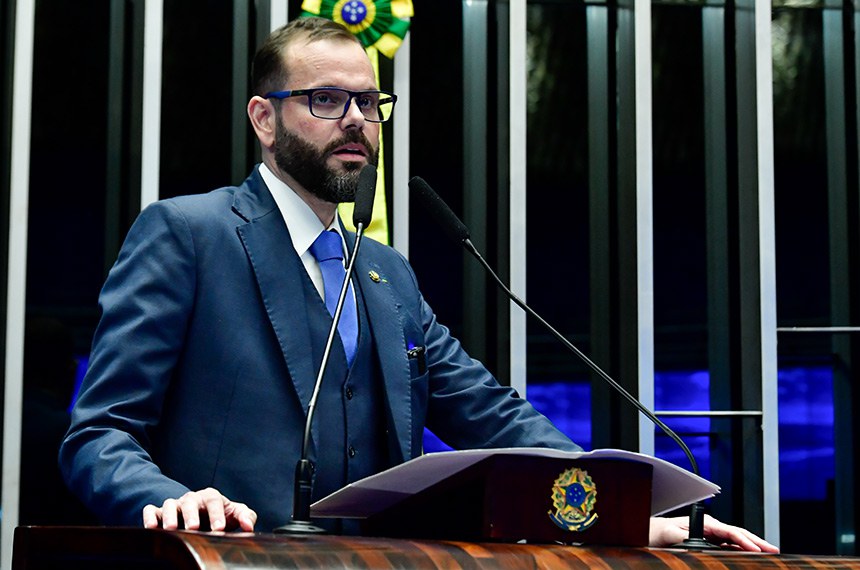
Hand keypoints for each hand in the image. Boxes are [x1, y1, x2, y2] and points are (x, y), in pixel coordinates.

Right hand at [142, 488, 256, 531]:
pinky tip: (150, 527)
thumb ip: (246, 516)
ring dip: (170, 516)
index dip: (217, 514)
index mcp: (210, 497)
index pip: (214, 501)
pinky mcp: (160, 513)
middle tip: (194, 528)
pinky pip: (151, 510)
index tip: (219, 528)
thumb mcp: (235, 514)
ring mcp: (175, 505)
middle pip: (191, 502)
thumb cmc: (221, 516)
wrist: (203, 517)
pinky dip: (149, 516)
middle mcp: (192, 499)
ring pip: (170, 504)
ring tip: (171, 528)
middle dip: (192, 515)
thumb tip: (249, 525)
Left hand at [649, 515, 778, 551]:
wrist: (654, 531)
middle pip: (739, 534)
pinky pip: (730, 545)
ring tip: (769, 552)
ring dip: (753, 546)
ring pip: (737, 540)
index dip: (745, 541)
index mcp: (705, 523)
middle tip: (774, 550)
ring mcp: (713, 534)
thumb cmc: (661, 531)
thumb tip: (699, 544)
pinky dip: (743, 549)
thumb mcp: (672, 535)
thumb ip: (686, 539)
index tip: (757, 549)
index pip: (731, 531)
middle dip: (757, 541)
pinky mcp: (711, 541)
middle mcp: (711, 527)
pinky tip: (751, 555)